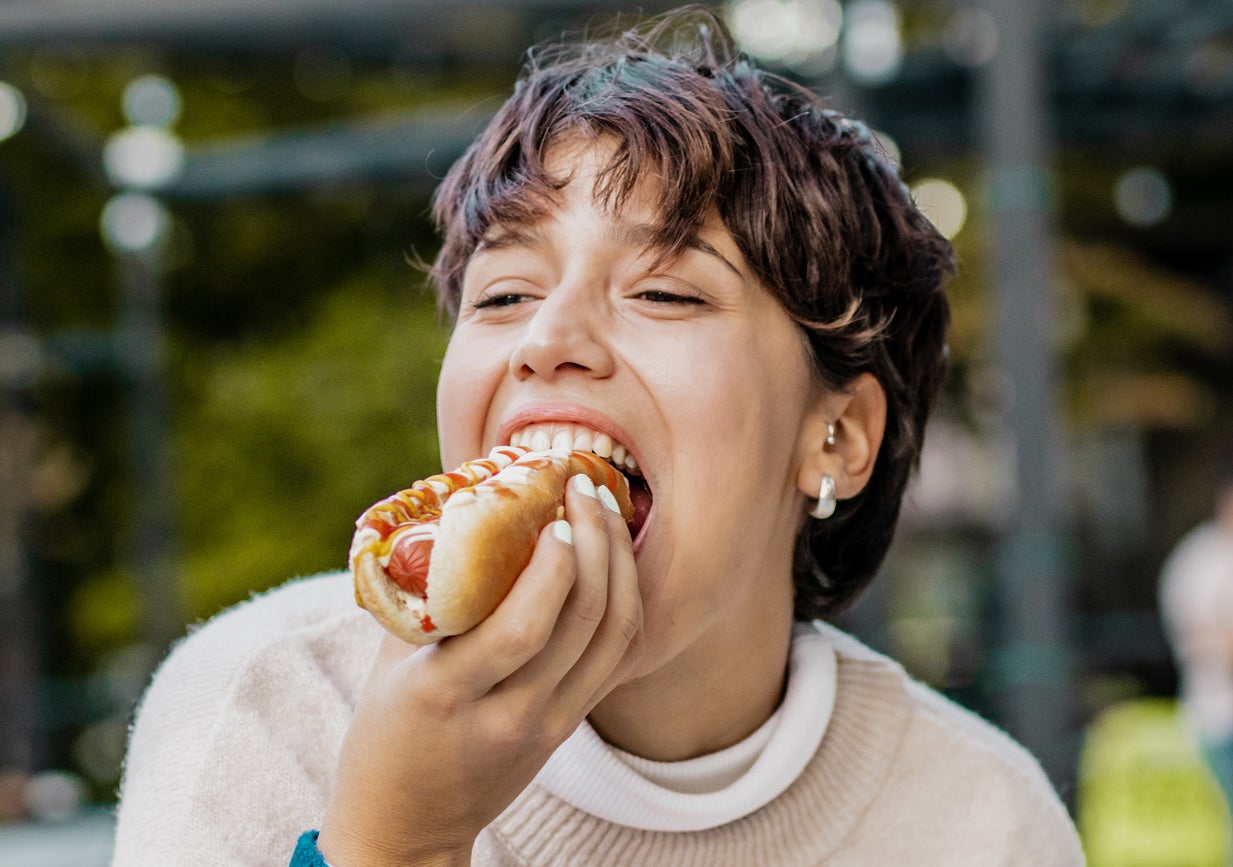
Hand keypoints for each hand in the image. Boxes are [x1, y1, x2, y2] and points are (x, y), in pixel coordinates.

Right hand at [318, 475, 641, 866]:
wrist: (406, 826)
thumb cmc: (384, 731)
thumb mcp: (388, 661)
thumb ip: (423, 594)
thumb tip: (455, 507)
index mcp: (446, 694)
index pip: (523, 627)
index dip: (553, 566)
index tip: (555, 512)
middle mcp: (508, 715)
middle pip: (582, 623)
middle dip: (597, 543)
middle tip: (587, 486)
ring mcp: (547, 727)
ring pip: (613, 638)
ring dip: (621, 565)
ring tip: (608, 510)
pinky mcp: (568, 730)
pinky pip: (616, 658)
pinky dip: (624, 602)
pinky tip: (616, 560)